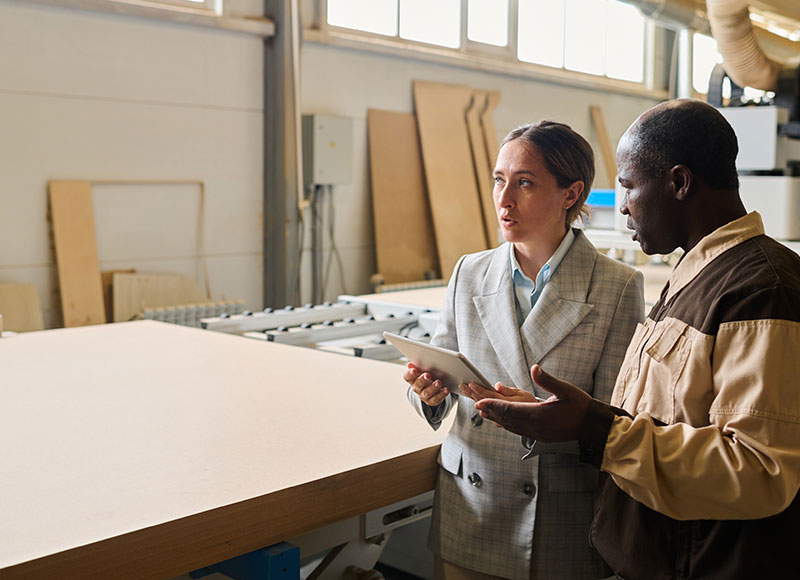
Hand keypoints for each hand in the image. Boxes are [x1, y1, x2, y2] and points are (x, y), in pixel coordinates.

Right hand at [404, 363, 449, 406]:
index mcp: (412, 380)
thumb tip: (410, 364)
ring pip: (427, 393)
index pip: (407, 377)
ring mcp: (424, 396)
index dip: (409, 374)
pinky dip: (442, 394)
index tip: (413, 370)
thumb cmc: (426, 379)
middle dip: (423, 380)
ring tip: (439, 382)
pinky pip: (436, 399)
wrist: (431, 391)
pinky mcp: (432, 401)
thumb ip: (417, 367)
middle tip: (428, 375)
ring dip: (433, 387)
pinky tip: (446, 389)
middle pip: (418, 385)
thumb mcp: (422, 372)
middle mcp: (417, 388)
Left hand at [474, 364, 591, 441]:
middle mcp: (534, 427)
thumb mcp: (566, 390)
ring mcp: (536, 433)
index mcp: (538, 415)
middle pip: (505, 418)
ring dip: (495, 417)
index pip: (509, 410)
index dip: (492, 404)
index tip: (478, 401)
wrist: (593, 428)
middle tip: (474, 400)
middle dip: (488, 408)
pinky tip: (501, 421)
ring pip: (509, 426)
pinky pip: (517, 430)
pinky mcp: (539, 436)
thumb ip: (547, 380)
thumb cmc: (581, 407)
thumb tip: (534, 368)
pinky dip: (505, 424)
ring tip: (482, 410)